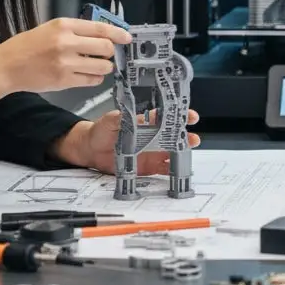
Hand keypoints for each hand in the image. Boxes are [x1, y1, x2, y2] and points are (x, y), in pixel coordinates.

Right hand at [0, 18, 132, 106]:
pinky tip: (89, 75)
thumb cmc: (28, 46)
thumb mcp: (51, 28)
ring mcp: (66, 63)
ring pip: (102, 67)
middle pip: (105, 48)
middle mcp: (66, 43)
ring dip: (104, 67)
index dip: (118, 34)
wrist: (7, 66)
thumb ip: (76, 30)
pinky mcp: (64, 81)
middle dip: (111, 52)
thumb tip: (103, 34)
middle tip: (109, 54)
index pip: (100, 28)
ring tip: (98, 66)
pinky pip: (91, 81)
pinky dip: (95, 79)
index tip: (127, 38)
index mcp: (64, 26)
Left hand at [54, 109, 201, 174]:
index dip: (180, 115)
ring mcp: (152, 151)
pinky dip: (171, 170)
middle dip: (186, 135)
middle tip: (193, 138)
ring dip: (182, 152)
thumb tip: (134, 115)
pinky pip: (163, 168)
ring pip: (172, 151)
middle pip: (174, 134)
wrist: (91, 149)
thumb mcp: (112, 120)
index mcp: (146, 121)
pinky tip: (177, 170)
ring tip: (187, 153)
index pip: (167, 116)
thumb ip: (125, 118)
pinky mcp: (148, 166)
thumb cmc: (102, 130)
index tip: (189, 116)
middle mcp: (152, 136)